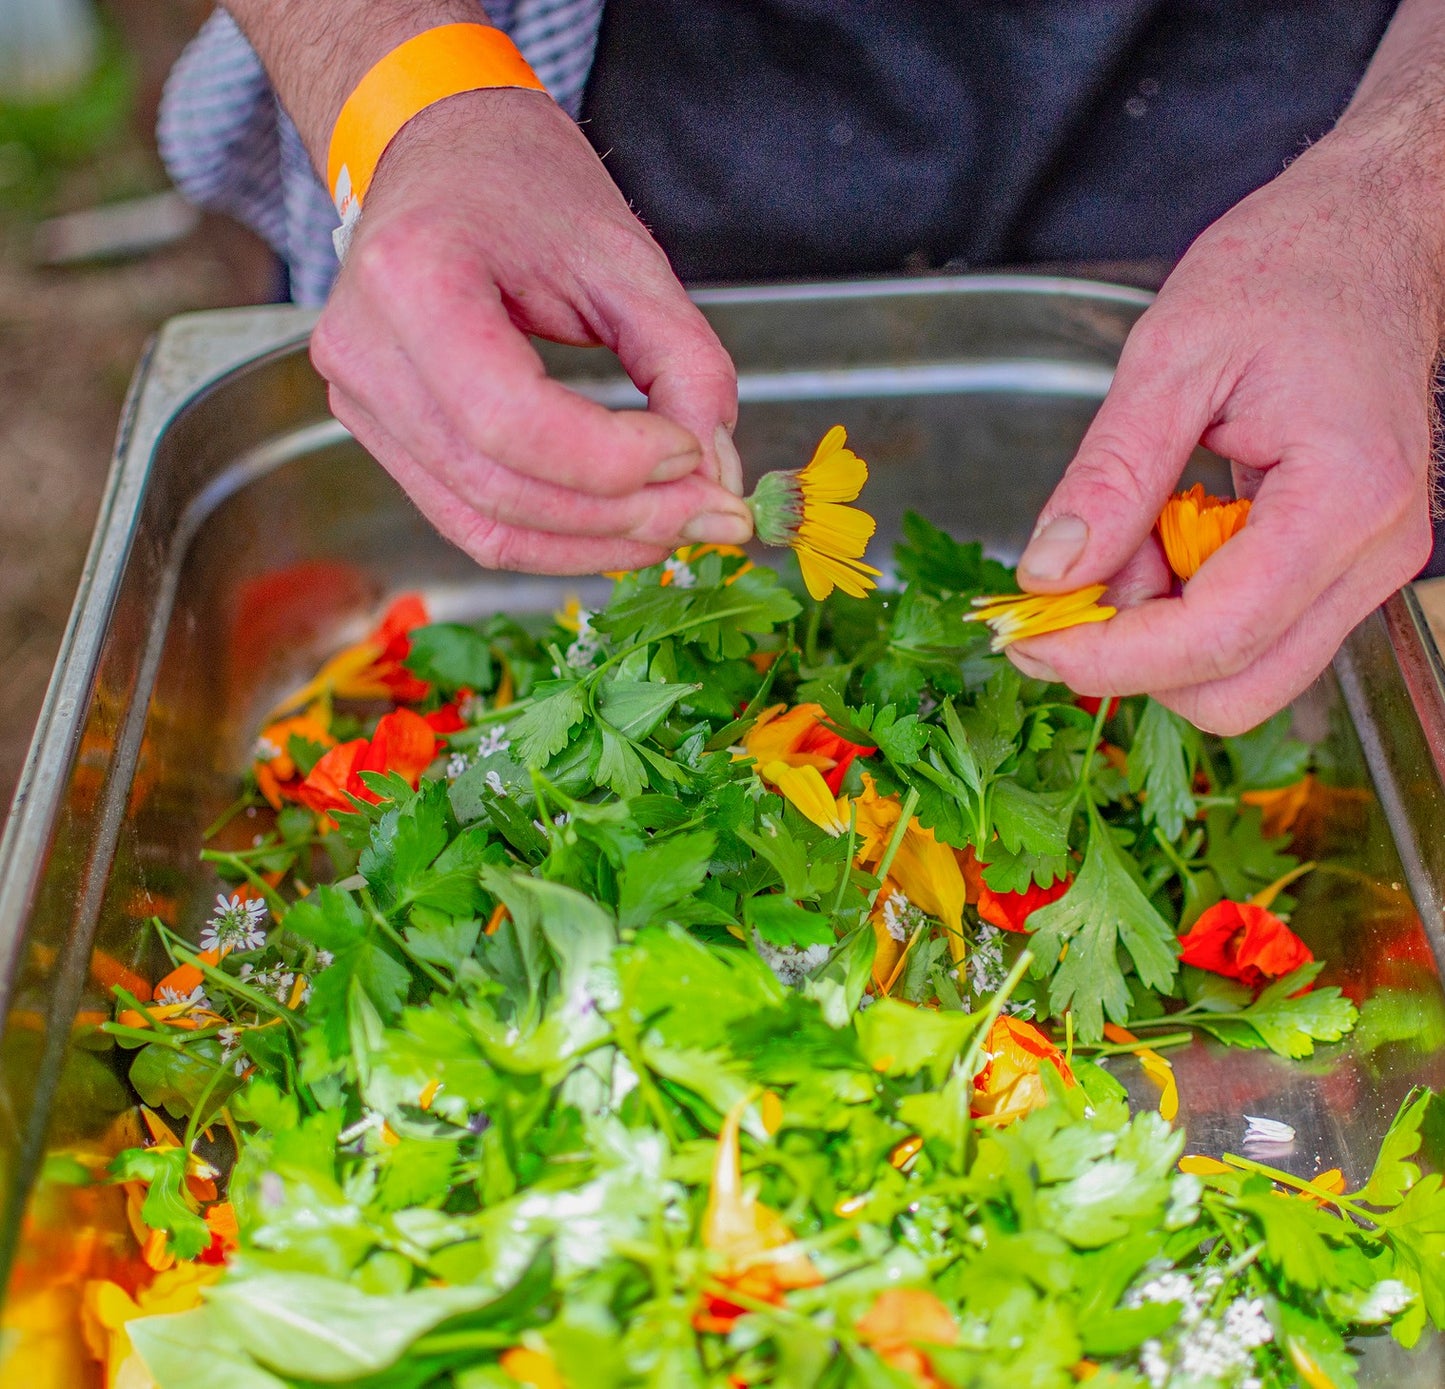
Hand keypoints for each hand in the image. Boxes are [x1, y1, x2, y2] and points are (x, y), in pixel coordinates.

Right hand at [309, 88, 753, 574]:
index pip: (510, 421)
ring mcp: (363, 402)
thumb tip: (717, 472)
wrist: (442, 153)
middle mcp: (365, 351)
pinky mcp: (383, 437)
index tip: (694, 454)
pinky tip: (622, 523)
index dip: (613, 461)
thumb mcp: (624, 256)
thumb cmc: (521, 181)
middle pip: (500, 490)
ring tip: (679, 523)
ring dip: (596, 544)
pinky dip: (557, 538)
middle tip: (712, 512)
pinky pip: (471, 520)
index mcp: (412, 279)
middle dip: (622, 518)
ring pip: (485, 527)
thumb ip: (685, 363)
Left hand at [1006, 123, 1443, 732]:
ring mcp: (1367, 568)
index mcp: (1344, 496)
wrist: (1370, 241)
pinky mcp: (1342, 568)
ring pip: (1242, 675)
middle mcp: (1375, 552)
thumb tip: (1049, 576)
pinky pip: (1252, 635)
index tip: (1024, 640)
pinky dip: (1181, 612)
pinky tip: (1157, 537)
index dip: (1107, 658)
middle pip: (1235, 688)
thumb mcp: (1172, 355)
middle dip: (1129, 661)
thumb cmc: (1286, 273)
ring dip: (1154, 637)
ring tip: (1121, 539)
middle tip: (1059, 598)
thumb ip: (1110, 475)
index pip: (1215, 637)